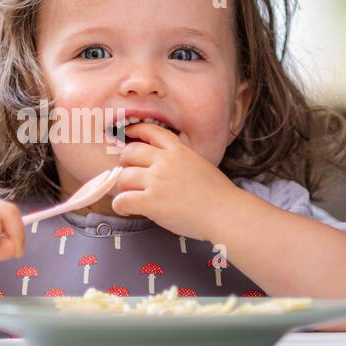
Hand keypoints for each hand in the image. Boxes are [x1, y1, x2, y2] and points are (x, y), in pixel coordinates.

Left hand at [109, 122, 240, 241]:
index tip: (127, 134)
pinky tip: (126, 209)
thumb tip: (163, 168)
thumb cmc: (218, 195)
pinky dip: (120, 206)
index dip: (135, 131)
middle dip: (125, 163)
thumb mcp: (200, 165)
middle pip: (130, 152)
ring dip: (123, 187)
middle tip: (129, 175)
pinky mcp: (151, 202)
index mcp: (179, 150)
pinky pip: (123, 200)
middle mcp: (165, 161)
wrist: (225, 213)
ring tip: (131, 196)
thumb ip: (180, 161)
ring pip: (123, 177)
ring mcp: (157, 181)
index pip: (151, 131)